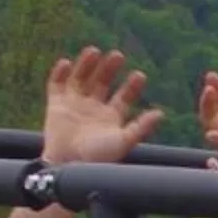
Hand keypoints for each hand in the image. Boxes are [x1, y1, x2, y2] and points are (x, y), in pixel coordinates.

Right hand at [39, 47, 162, 167]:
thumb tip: (161, 113)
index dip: (131, 86)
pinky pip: (56, 85)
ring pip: (80, 79)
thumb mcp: (123, 141)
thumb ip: (141, 127)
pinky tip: (66, 63)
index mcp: (111, 117)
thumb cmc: (98, 158)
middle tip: (118, 55)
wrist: (69, 166)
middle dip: (110, 69)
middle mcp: (93, 108)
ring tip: (94, 51)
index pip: (123, 97)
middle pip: (102, 82)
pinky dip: (59, 73)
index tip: (140, 75)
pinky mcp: (56, 105)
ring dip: (86, 65)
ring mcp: (74, 105)